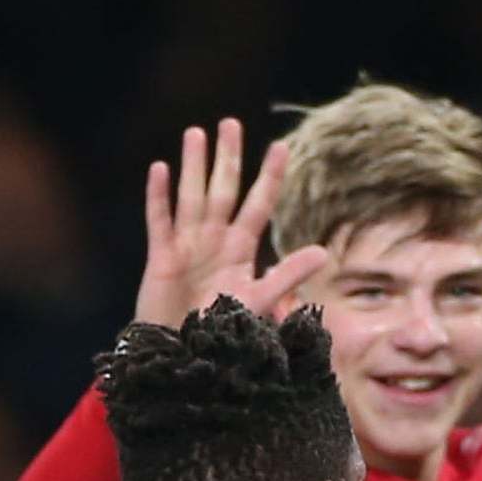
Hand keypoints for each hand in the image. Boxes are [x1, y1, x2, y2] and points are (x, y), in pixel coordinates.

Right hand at [134, 118, 330, 326]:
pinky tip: (160, 169)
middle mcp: (215, 241)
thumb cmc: (223, 334)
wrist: (186, 357)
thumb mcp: (258, 301)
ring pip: (192, 196)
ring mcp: (187, 246)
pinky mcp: (161, 257)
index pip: (258, 204)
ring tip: (197, 133)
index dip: (269, 176)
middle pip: (224, 190)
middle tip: (231, 123)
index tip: (281, 145)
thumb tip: (323, 252)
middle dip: (228, 157)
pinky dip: (159, 196)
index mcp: (241, 250)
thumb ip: (287, 275)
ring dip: (194, 165)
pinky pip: (160, 220)